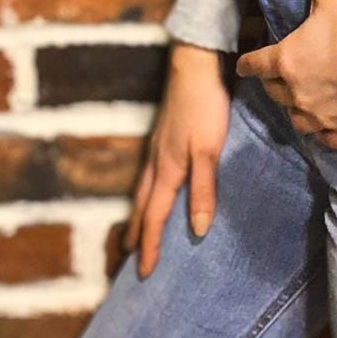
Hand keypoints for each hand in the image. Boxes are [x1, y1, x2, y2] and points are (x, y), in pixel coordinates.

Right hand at [122, 45, 229, 279]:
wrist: (196, 63)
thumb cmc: (205, 106)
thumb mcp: (209, 149)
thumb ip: (204, 188)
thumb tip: (197, 230)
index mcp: (167, 169)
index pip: (155, 216)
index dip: (151, 245)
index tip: (144, 273)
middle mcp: (157, 161)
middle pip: (141, 205)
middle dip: (136, 233)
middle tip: (127, 257)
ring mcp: (158, 146)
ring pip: (143, 189)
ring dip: (138, 213)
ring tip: (135, 230)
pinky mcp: (165, 135)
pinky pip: (150, 174)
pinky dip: (146, 193)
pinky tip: (155, 188)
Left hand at [235, 0, 336, 148]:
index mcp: (288, 60)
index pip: (256, 65)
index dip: (249, 62)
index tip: (245, 63)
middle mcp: (298, 93)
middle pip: (274, 93)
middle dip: (274, 84)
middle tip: (278, 76)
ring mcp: (321, 115)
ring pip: (296, 120)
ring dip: (295, 110)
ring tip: (301, 101)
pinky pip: (326, 139)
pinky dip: (324, 132)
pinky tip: (327, 126)